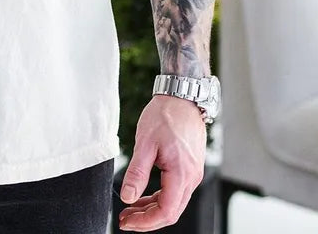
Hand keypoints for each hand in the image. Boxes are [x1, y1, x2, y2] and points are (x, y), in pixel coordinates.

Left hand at [118, 94, 206, 230]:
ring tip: (130, 208)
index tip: (126, 221)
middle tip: (125, 219)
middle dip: (146, 219)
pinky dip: (158, 197)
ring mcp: (192, 173)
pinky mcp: (189, 168)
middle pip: (170, 212)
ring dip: (151, 209)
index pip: (166, 212)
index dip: (145, 222)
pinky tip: (142, 195)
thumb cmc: (166, 115)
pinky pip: (174, 191)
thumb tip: (127, 196)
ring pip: (173, 203)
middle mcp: (192, 177)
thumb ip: (136, 172)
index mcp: (182, 174)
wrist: (182, 97)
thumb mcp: (145, 143)